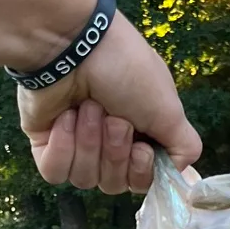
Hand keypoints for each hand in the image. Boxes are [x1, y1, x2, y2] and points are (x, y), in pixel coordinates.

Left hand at [18, 16, 201, 192]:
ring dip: (89, 142)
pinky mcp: (45, 143)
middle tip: (112, 115)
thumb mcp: (169, 108)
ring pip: (84, 178)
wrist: (74, 45)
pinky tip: (64, 118)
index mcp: (139, 135)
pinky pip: (55, 172)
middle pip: (113, 184)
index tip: (141, 147)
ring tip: (87, 107)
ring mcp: (75, 144)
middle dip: (114, 150)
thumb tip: (181, 175)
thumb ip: (184, 146)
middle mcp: (108, 143)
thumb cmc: (126, 70)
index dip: (140, 171)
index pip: (141, 181)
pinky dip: (63, 147)